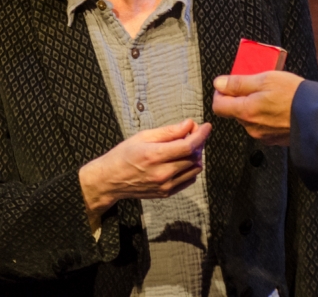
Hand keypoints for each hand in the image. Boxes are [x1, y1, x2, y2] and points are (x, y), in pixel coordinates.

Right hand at [79, 119, 211, 228]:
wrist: (111, 180)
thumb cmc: (124, 154)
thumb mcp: (143, 136)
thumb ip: (168, 131)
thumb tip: (189, 124)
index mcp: (154, 155)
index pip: (188, 146)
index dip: (201, 135)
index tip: (207, 126)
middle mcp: (162, 173)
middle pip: (194, 157)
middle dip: (198, 142)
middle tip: (192, 133)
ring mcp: (165, 186)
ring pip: (195, 169)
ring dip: (195, 156)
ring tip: (185, 147)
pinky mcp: (166, 193)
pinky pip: (189, 180)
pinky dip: (190, 168)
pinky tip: (180, 160)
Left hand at [211, 71, 304, 146]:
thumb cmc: (294, 95)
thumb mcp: (265, 79)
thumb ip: (239, 83)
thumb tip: (218, 84)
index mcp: (246, 112)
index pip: (218, 106)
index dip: (221, 93)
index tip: (229, 84)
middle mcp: (251, 127)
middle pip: (234, 112)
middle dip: (240, 98)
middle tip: (257, 85)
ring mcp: (263, 135)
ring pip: (249, 118)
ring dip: (254, 107)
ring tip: (272, 95)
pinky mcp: (275, 139)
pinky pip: (262, 126)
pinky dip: (266, 116)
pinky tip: (279, 108)